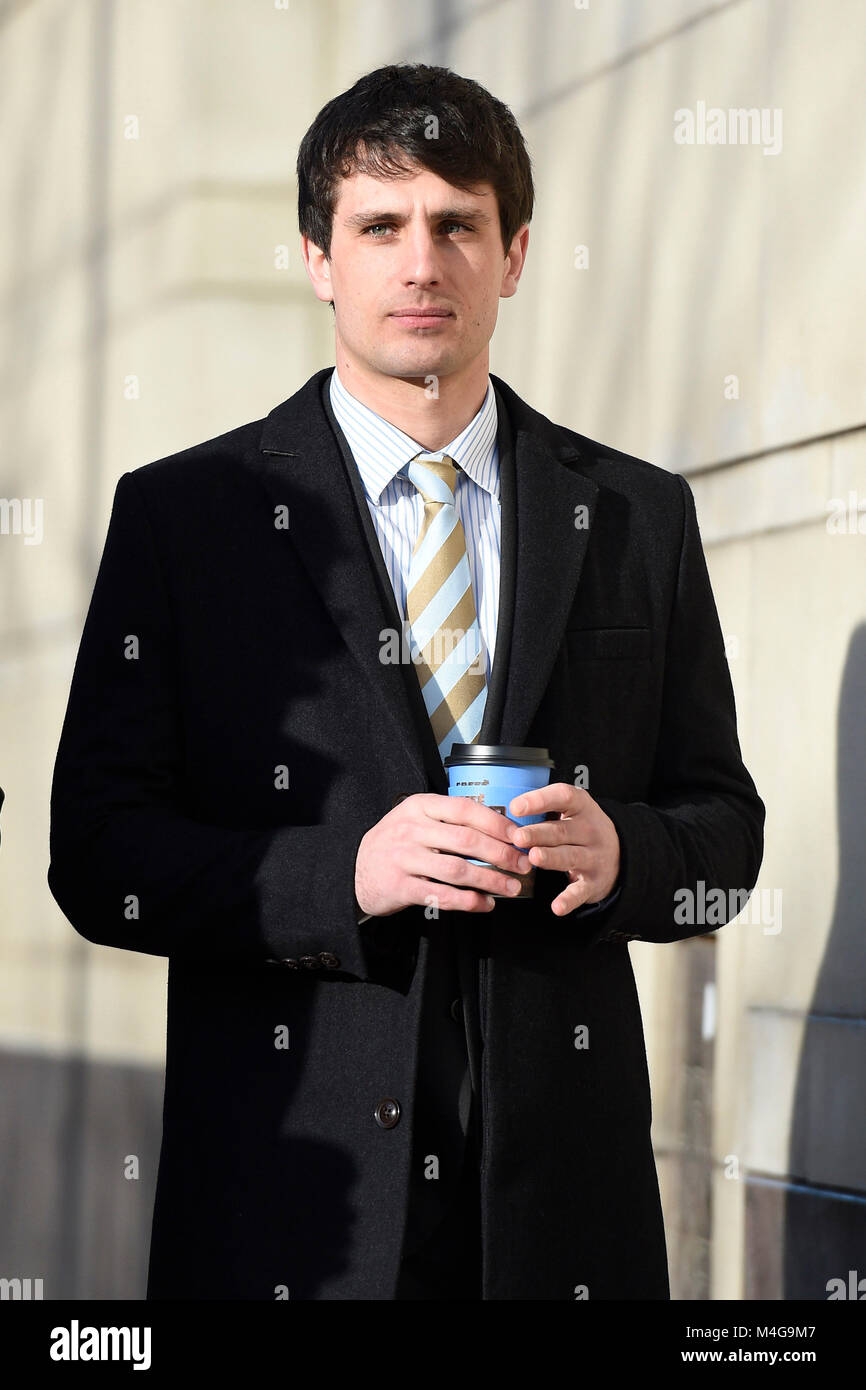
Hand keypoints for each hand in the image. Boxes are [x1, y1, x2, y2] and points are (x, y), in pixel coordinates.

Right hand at [354, 793, 532, 916]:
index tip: (518, 836)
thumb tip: (499, 827)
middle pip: (466, 840)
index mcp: (419, 807)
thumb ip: (449, 819)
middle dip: (501, 853)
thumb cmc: (396, 843)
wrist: (355, 871)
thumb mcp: (415, 819)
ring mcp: (404, 859)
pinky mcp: (400, 887)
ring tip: (511, 887)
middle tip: (523, 864)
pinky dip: (468, 901)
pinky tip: (485, 904)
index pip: (465, 809)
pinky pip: (442, 895)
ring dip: (490, 880)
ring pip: (457, 870)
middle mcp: (410, 830)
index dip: (496, 823)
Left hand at [508, 784, 619, 915]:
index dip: (540, 800)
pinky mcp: (593, 883)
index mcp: (582, 807)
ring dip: (551, 858)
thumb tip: (505, 812)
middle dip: (538, 834)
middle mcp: (590, 830)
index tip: (516, 806)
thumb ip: (544, 809)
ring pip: (570, 857)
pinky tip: (556, 906)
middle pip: (562, 831)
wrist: (621, 853)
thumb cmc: (583, 828)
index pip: (563, 797)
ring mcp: (593, 857)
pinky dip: (569, 900)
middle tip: (518, 837)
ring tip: (533, 857)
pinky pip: (580, 891)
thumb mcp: (572, 810)